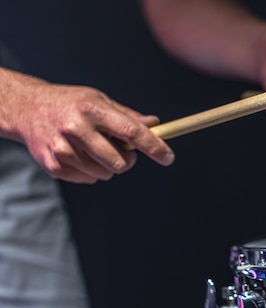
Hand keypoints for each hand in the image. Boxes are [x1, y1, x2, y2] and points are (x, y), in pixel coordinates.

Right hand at [6, 76, 173, 183]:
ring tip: (93, 148)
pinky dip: (91, 171)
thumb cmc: (71, 104)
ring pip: (106, 173)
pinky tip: (78, 153)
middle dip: (128, 159)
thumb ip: (128, 116)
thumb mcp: (99, 100)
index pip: (131, 132)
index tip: (168, 157)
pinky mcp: (54, 165)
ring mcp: (63, 149)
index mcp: (92, 110)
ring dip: (108, 165)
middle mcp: (76, 129)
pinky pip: (89, 179)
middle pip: (120, 161)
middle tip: (120, 149)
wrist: (28, 108)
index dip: (154, 146)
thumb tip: (155, 124)